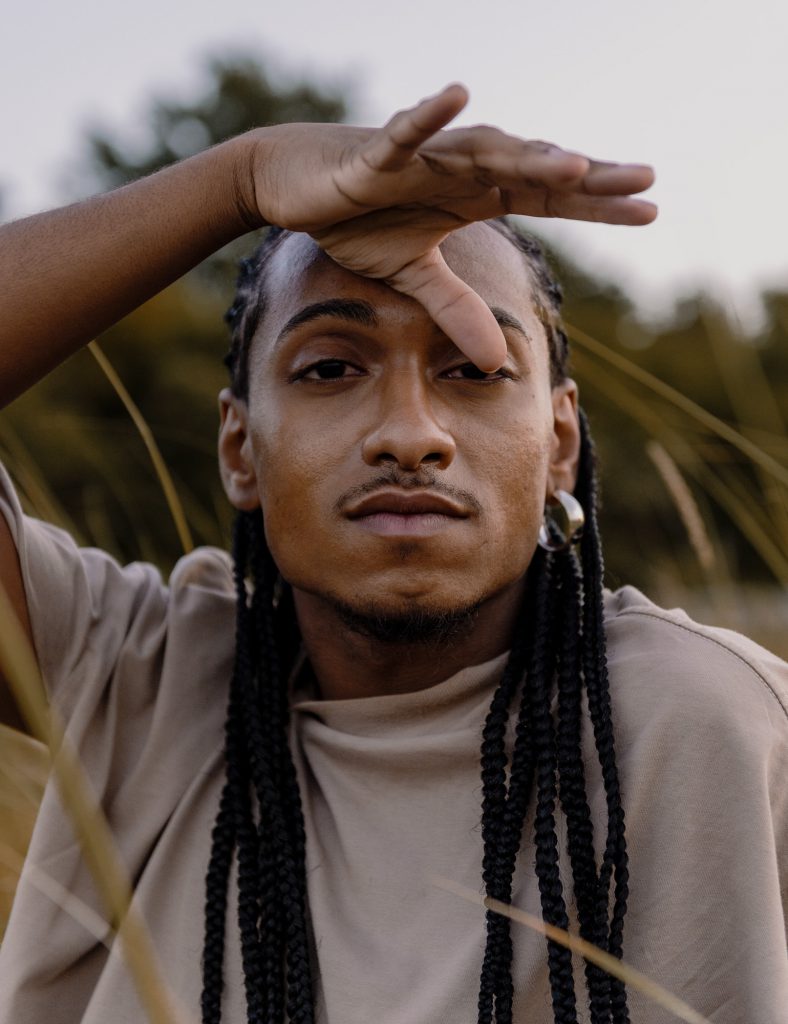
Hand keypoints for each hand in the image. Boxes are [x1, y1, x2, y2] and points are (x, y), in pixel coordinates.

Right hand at [245, 85, 655, 369]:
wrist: (294, 185)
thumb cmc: (357, 219)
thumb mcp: (412, 276)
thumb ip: (456, 311)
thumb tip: (498, 362)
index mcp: (473, 196)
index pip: (547, 201)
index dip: (596, 206)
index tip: (649, 212)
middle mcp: (459, 170)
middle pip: (532, 171)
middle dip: (586, 178)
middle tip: (645, 181)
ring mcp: (422, 158)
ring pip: (483, 153)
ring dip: (526, 156)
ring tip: (575, 166)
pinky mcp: (375, 155)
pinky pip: (405, 135)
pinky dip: (429, 119)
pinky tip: (457, 96)